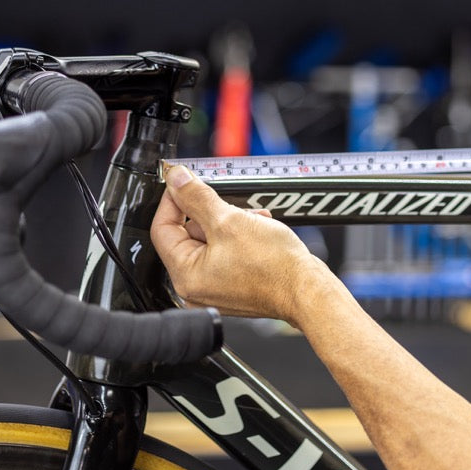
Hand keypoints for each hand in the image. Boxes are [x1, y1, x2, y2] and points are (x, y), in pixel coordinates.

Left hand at [150, 165, 338, 325]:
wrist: (308, 289)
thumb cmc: (275, 267)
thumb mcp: (229, 220)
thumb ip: (196, 197)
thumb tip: (177, 180)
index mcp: (186, 276)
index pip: (162, 228)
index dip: (173, 200)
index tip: (184, 181)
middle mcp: (196, 288)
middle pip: (187, 233)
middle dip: (211, 212)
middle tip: (231, 205)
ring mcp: (215, 288)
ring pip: (210, 239)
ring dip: (230, 221)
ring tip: (252, 219)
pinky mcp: (234, 285)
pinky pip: (226, 251)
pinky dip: (240, 236)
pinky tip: (258, 230)